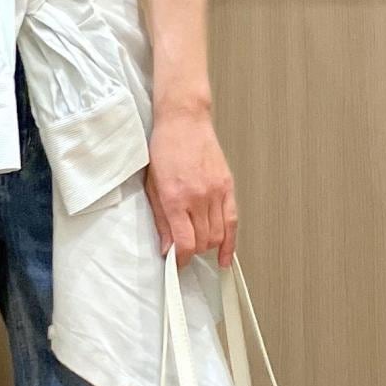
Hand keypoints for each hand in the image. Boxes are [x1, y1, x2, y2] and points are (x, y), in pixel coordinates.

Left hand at [144, 107, 237, 268]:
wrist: (184, 121)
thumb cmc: (165, 148)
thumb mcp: (152, 185)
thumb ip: (161, 219)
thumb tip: (166, 247)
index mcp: (175, 198)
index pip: (184, 242)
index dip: (180, 260)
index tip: (175, 265)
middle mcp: (198, 197)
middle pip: (202, 242)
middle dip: (192, 252)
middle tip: (182, 251)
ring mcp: (216, 192)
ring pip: (218, 235)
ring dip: (207, 246)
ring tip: (198, 245)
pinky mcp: (228, 187)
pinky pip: (233, 221)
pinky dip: (230, 243)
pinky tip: (226, 256)